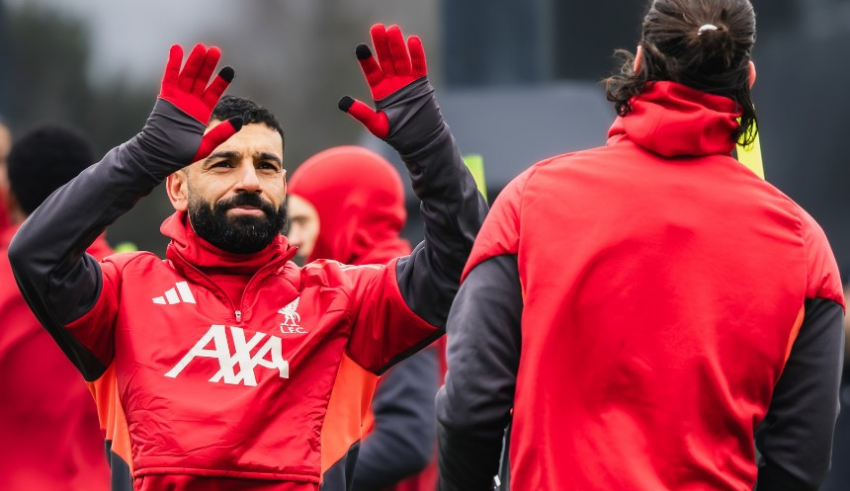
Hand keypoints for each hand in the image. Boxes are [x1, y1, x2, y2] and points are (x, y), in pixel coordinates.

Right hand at [158, 44, 241, 160]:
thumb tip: (240, 121)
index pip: (213, 93)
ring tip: (201, 47)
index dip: (221, 81)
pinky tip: (177, 49)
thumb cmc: (179, 154)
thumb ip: (221, 133)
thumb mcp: (205, 145)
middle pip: (201, 80)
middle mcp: (190, 103)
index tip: (230, 69)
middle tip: (215, 50)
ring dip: (194, 61)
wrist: (158, 155)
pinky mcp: (165, 97)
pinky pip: (169, 77)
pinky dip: (173, 63)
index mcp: (201, 113)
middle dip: (208, 66)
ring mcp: (178, 99)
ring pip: (187, 75)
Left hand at [339, 24, 427, 138]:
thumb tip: (343, 102)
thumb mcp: (376, 125)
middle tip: (377, 28)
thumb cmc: (397, 135)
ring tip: (393, 29)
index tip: (361, 47)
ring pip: (401, 59)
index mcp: (380, 90)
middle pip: (386, 59)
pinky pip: (418, 65)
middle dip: (381, 44)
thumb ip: (361, 113)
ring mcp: (407, 81)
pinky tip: (412, 40)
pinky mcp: (421, 83)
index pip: (371, 71)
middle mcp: (392, 82)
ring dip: (397, 45)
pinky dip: (417, 54)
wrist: (420, 141)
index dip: (366, 60)